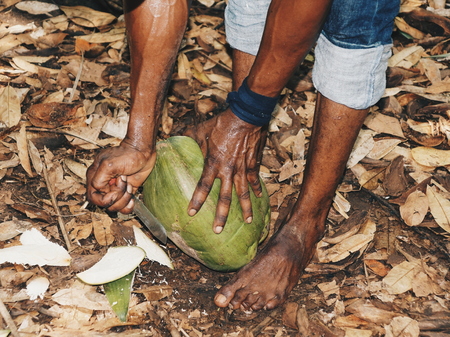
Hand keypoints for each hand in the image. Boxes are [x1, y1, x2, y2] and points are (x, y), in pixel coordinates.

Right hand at [86, 140, 155, 213]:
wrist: (143, 151)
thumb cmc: (127, 155)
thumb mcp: (108, 165)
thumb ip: (98, 179)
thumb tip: (100, 191)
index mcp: (95, 177)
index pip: (93, 198)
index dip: (104, 199)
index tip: (115, 192)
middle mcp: (104, 185)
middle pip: (104, 204)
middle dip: (116, 199)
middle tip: (124, 184)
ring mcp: (115, 189)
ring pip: (114, 207)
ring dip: (124, 200)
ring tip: (129, 186)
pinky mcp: (126, 192)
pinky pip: (123, 207)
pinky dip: (128, 207)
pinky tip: (132, 200)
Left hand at [185, 108, 265, 233]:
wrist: (245, 117)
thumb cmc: (222, 123)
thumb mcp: (201, 130)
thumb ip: (189, 138)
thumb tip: (175, 140)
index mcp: (213, 163)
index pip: (203, 186)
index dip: (197, 201)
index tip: (191, 213)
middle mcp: (228, 170)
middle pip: (225, 198)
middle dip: (222, 215)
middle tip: (218, 230)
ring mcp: (242, 169)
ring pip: (243, 193)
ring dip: (245, 208)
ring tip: (247, 221)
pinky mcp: (253, 164)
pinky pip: (255, 180)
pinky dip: (257, 189)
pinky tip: (259, 198)